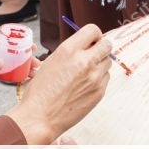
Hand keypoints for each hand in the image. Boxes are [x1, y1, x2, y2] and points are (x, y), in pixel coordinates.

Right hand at [11, 25, 111, 145]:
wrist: (40, 117)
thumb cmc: (41, 90)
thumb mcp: (51, 61)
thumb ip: (71, 51)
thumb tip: (86, 45)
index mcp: (69, 50)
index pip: (93, 30)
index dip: (94, 35)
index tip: (91, 41)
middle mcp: (84, 61)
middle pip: (107, 44)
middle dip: (101, 48)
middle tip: (93, 54)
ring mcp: (94, 77)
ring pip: (108, 62)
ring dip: (99, 64)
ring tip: (84, 74)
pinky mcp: (99, 92)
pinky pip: (105, 78)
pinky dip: (98, 79)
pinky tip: (84, 86)